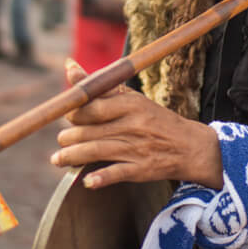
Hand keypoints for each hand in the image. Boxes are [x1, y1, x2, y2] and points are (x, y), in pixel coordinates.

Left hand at [51, 60, 222, 189]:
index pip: (92, 106)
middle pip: (89, 130)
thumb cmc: (155, 119)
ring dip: (72, 157)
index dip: (73, 113)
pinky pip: (117, 173)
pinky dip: (101, 178)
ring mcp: (137, 148)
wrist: (190, 146)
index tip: (66, 117)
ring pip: (96, 151)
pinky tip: (87, 182)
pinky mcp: (141, 170)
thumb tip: (69, 66)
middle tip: (62, 141)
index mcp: (130, 104)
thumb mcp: (131, 98)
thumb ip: (99, 86)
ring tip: (57, 159)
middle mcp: (132, 124)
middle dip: (68, 137)